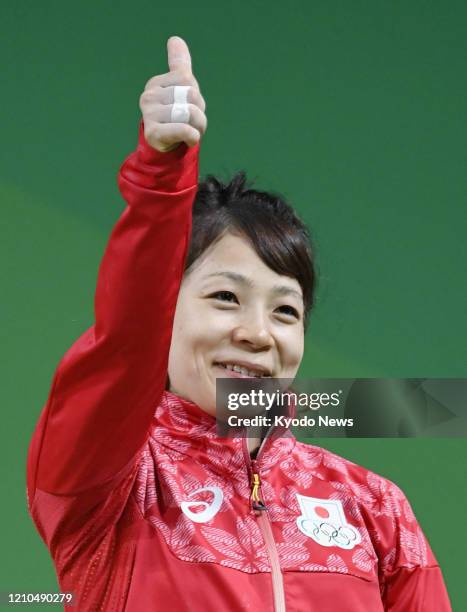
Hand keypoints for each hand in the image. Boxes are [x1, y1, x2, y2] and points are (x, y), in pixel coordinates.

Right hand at [139, 36, 206, 151]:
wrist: (163, 148)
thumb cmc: (174, 116)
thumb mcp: (178, 89)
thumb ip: (179, 65)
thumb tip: (175, 39)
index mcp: (156, 83)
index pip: (188, 80)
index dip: (196, 96)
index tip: (188, 106)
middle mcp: (149, 96)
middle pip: (191, 96)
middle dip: (200, 112)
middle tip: (191, 123)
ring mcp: (149, 115)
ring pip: (190, 114)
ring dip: (198, 127)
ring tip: (189, 132)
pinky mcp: (153, 134)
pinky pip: (183, 129)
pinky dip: (193, 136)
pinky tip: (190, 140)